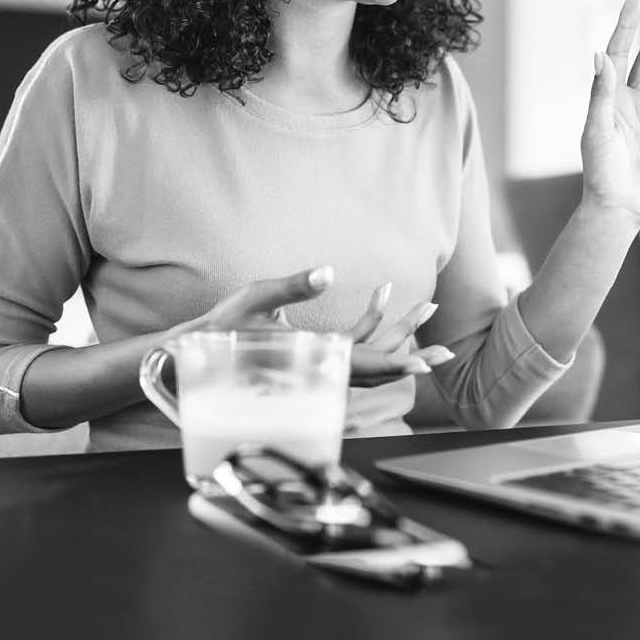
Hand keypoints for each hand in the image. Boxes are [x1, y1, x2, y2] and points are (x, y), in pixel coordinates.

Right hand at [189, 268, 453, 388]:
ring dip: (399, 336)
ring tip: (426, 308)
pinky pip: (351, 348)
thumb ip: (292, 285)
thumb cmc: (220, 326)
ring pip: (368, 358)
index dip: (396, 366)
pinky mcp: (314, 355)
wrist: (192, 352)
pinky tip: (382, 299)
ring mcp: (318, 363)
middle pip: (376, 366)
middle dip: (412, 354)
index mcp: (309, 357)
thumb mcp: (253, 298)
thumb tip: (330, 272)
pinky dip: (372, 327)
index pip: (361, 365)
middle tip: (447, 350)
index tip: (426, 365)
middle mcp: (319, 366)